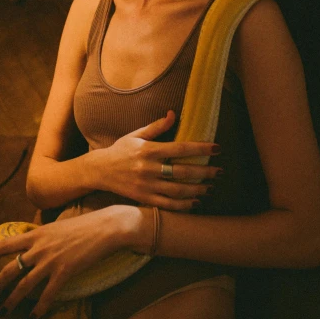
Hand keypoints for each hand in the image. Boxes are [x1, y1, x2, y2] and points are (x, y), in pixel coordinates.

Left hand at [0, 205, 132, 318]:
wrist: (105, 227)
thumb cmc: (84, 225)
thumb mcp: (58, 226)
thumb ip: (44, 236)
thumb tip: (34, 244)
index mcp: (37, 234)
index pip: (5, 244)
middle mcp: (39, 248)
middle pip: (9, 269)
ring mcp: (51, 261)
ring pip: (23, 285)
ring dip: (11, 301)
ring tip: (2, 312)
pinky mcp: (65, 272)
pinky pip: (47, 294)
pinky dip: (39, 308)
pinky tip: (33, 317)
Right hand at [91, 110, 221, 209]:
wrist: (99, 171)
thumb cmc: (121, 150)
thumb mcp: (136, 135)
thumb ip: (157, 126)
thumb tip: (173, 113)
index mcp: (149, 150)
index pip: (180, 148)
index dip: (200, 148)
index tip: (217, 148)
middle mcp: (148, 168)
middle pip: (183, 172)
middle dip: (205, 172)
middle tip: (220, 171)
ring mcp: (146, 185)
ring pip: (178, 190)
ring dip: (198, 190)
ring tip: (211, 187)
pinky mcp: (143, 199)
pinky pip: (167, 204)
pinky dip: (183, 205)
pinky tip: (195, 202)